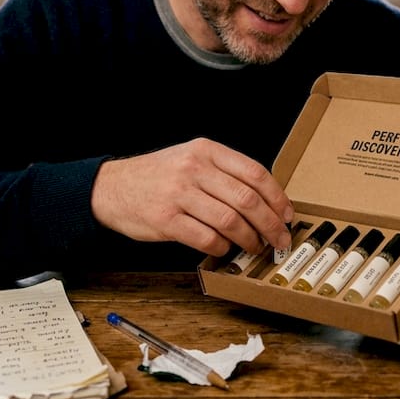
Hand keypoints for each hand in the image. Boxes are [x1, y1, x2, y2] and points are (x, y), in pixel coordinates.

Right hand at [92, 138, 293, 256]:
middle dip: (271, 224)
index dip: (277, 198)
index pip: (254, 173)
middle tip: (280, 239)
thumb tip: (266, 200)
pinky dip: (222, 247)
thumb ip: (224, 172)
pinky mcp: (166, 220)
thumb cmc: (158, 176)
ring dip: (250, 239)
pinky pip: (206, 238)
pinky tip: (225, 248)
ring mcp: (179, 194)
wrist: (112, 187)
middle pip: (247, 199)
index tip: (287, 215)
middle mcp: (194, 168)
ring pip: (230, 220)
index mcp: (205, 150)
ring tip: (255, 246)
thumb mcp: (191, 158)